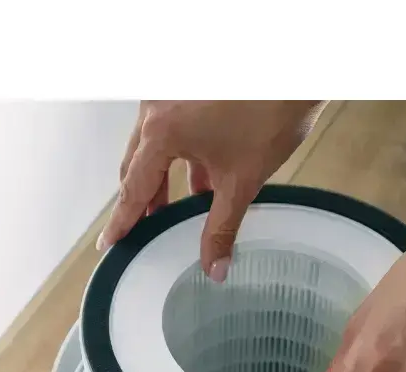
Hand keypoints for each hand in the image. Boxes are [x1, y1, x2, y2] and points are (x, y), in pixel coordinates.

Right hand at [97, 101, 325, 280]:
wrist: (295, 71)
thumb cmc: (271, 110)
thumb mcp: (242, 180)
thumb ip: (223, 227)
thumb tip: (214, 265)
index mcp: (161, 131)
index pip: (133, 188)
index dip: (123, 220)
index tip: (110, 242)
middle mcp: (156, 107)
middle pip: (136, 166)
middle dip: (143, 201)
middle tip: (142, 230)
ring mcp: (170, 94)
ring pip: (153, 148)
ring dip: (164, 181)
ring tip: (175, 211)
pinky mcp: (186, 90)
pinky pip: (172, 130)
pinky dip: (180, 159)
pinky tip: (201, 181)